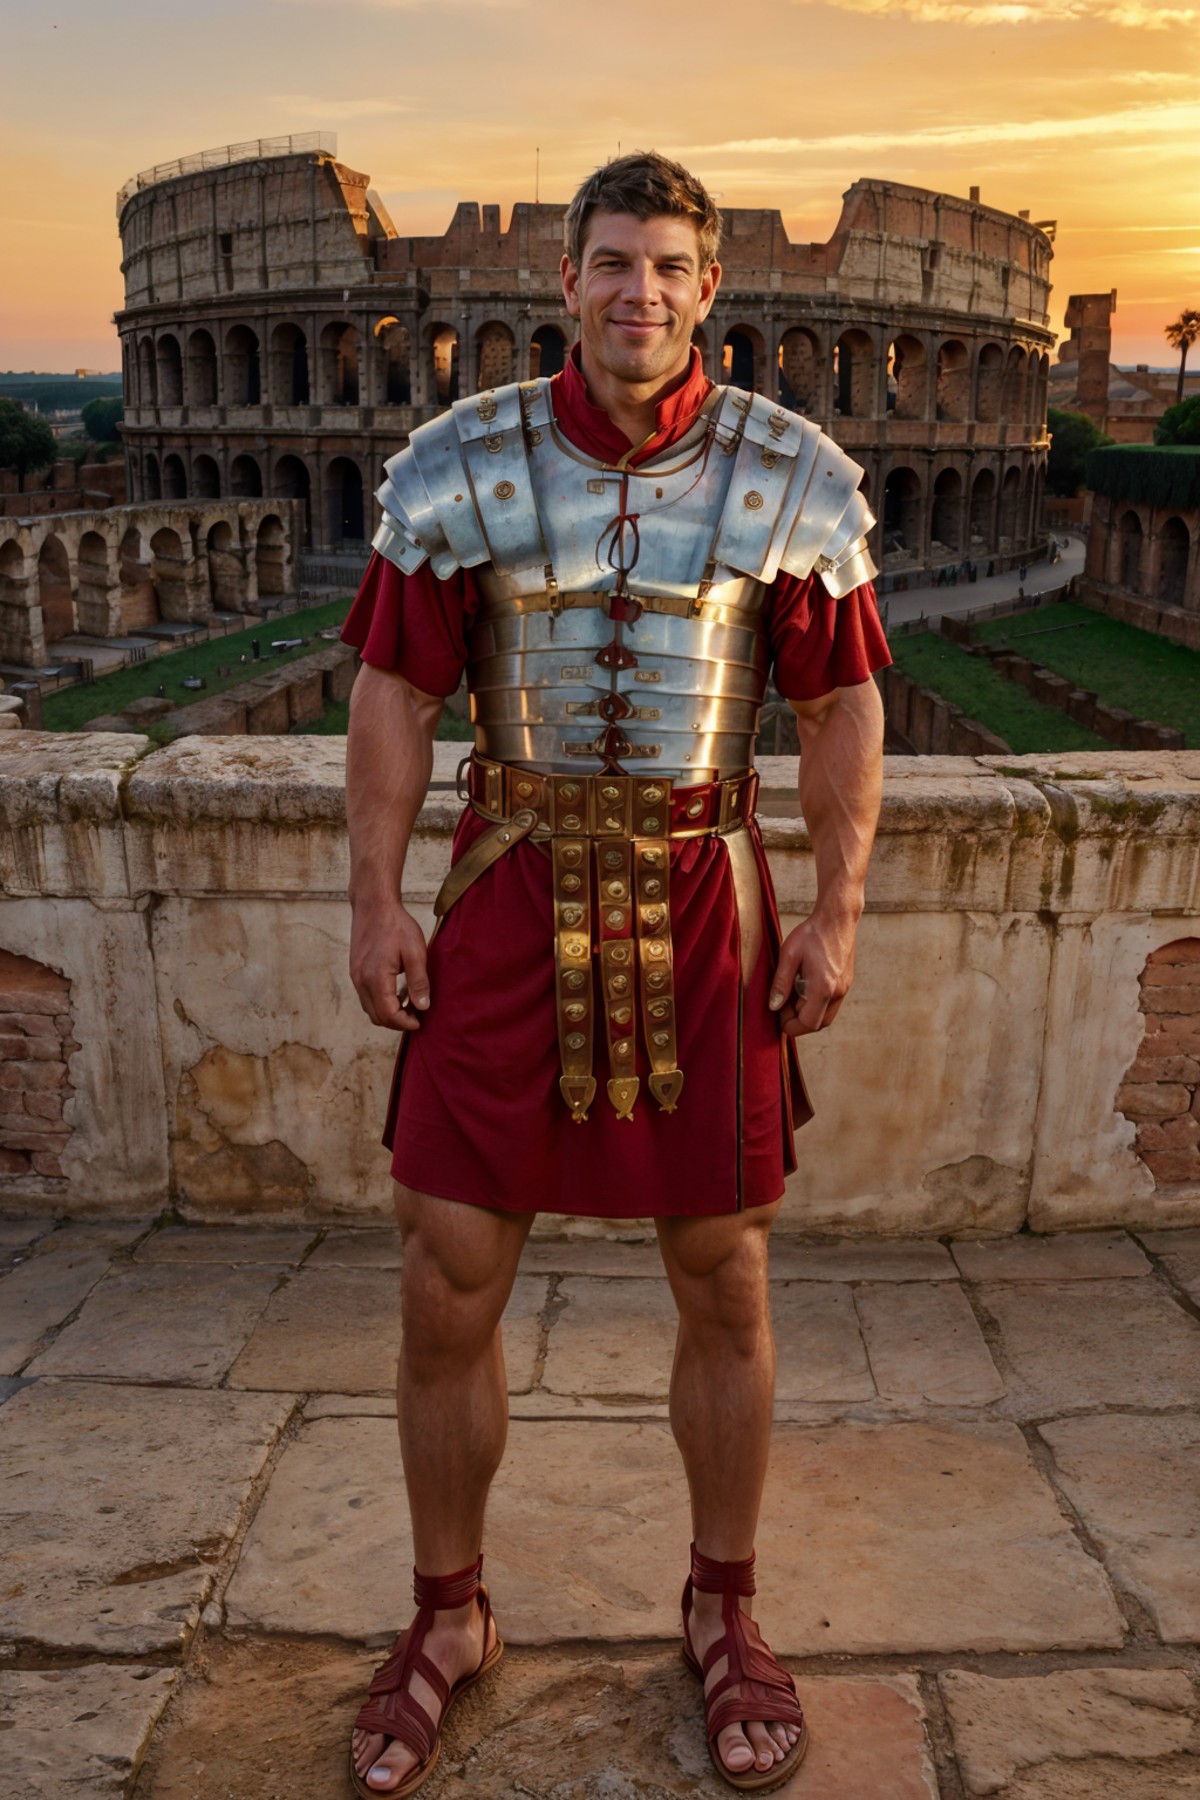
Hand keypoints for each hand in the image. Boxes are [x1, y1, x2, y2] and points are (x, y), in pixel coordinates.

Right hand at [349, 898, 430, 1031]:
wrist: (373, 905)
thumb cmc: (396, 925)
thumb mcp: (415, 952)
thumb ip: (418, 982)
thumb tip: (423, 1007)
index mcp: (376, 978)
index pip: (388, 1015)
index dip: (404, 1023)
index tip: (420, 1022)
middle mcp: (361, 981)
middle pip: (376, 1017)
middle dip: (397, 1022)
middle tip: (416, 1015)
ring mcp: (355, 976)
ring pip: (369, 1009)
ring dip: (388, 1013)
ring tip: (409, 1003)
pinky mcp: (355, 971)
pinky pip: (366, 997)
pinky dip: (381, 1002)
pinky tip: (397, 992)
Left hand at [768, 909, 858, 1037]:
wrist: (837, 918)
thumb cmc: (812, 933)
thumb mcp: (789, 955)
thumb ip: (781, 982)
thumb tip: (774, 1006)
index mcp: (823, 987)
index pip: (809, 1023)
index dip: (791, 1025)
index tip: (777, 1014)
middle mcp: (838, 992)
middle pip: (818, 1024)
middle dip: (798, 1021)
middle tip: (782, 1003)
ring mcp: (844, 988)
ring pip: (826, 1016)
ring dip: (807, 1012)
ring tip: (792, 993)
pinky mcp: (845, 983)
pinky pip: (830, 1004)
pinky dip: (816, 1004)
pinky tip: (804, 987)